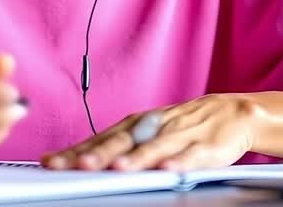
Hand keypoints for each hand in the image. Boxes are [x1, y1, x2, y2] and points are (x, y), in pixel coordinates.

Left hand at [41, 94, 261, 171]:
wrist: (232, 112)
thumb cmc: (182, 125)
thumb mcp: (147, 130)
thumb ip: (118, 145)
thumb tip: (78, 158)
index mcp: (136, 125)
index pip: (100, 139)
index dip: (75, 151)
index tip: (50, 162)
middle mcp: (153, 128)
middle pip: (122, 142)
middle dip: (99, 154)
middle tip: (76, 166)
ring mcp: (179, 136)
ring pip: (154, 148)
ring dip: (136, 158)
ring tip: (117, 168)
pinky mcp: (205, 148)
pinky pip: (190, 156)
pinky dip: (178, 162)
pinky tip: (167, 171)